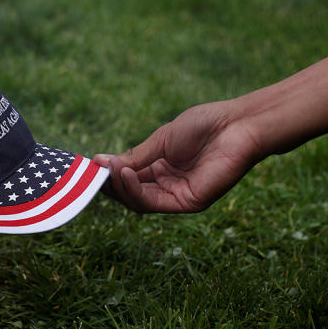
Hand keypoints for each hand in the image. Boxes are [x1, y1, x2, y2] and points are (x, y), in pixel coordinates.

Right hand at [94, 101, 266, 213]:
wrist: (237, 125)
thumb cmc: (204, 126)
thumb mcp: (160, 140)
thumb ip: (133, 157)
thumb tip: (101, 164)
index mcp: (162, 166)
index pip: (130, 177)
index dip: (110, 174)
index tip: (91, 166)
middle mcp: (169, 184)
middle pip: (131, 193)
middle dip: (111, 184)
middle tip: (93, 173)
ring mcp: (178, 195)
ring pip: (139, 202)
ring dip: (120, 188)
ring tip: (109, 171)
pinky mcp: (189, 203)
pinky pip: (153, 203)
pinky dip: (135, 191)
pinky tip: (126, 174)